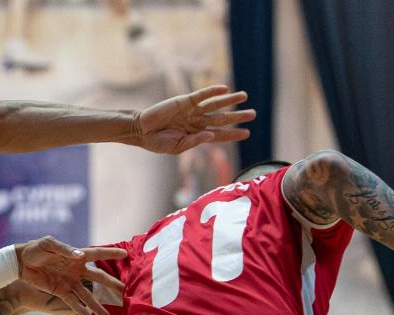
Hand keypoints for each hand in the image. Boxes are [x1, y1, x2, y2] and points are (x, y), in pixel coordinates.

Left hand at [16, 237, 126, 314]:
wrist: (20, 263)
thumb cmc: (35, 249)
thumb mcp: (48, 244)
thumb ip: (65, 250)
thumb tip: (80, 255)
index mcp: (76, 255)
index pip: (97, 254)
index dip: (111, 254)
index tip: (126, 256)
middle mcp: (76, 269)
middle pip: (98, 278)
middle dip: (111, 285)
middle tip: (124, 291)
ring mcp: (70, 281)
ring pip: (87, 295)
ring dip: (96, 305)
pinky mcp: (60, 291)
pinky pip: (72, 301)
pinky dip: (80, 309)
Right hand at [135, 85, 253, 154]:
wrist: (141, 131)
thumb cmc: (157, 142)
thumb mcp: (177, 147)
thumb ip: (194, 141)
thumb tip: (211, 135)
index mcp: (196, 135)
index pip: (219, 134)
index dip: (233, 134)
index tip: (247, 133)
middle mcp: (197, 122)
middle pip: (221, 118)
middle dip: (237, 116)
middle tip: (253, 114)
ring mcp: (191, 110)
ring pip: (215, 105)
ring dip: (229, 101)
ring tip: (244, 96)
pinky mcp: (184, 100)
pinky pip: (201, 95)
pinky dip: (212, 91)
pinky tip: (224, 88)